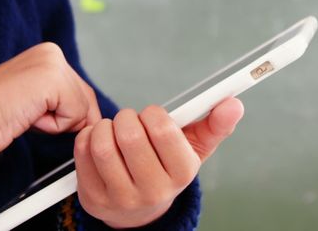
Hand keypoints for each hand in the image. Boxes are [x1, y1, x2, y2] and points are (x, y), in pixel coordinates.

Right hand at [0, 42, 101, 155]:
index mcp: (47, 54)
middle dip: (60, 118)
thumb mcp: (35, 101)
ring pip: (81, 110)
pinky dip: (51, 126)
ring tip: (23, 112)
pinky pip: (73, 117)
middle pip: (85, 100)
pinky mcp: (52, 80)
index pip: (80, 92)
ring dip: (54, 123)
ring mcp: (52, 63)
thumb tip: (91, 117)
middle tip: (25, 112)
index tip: (30, 111)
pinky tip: (26, 115)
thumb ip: (60, 100)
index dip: (63, 114)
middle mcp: (52, 52)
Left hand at [74, 97, 244, 227]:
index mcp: (181, 174)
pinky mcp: (93, 198)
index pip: (163, 130)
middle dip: (127, 117)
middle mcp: (153, 191)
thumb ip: (216, 125)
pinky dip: (87, 137)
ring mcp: (121, 198)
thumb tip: (234, 104)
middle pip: (129, 135)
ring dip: (105, 126)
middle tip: (130, 121)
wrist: (138, 213)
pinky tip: (98, 141)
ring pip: (102, 144)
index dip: (153, 114)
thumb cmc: (166, 169)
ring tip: (113, 130)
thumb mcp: (194, 149)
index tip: (152, 116)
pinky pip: (83, 153)